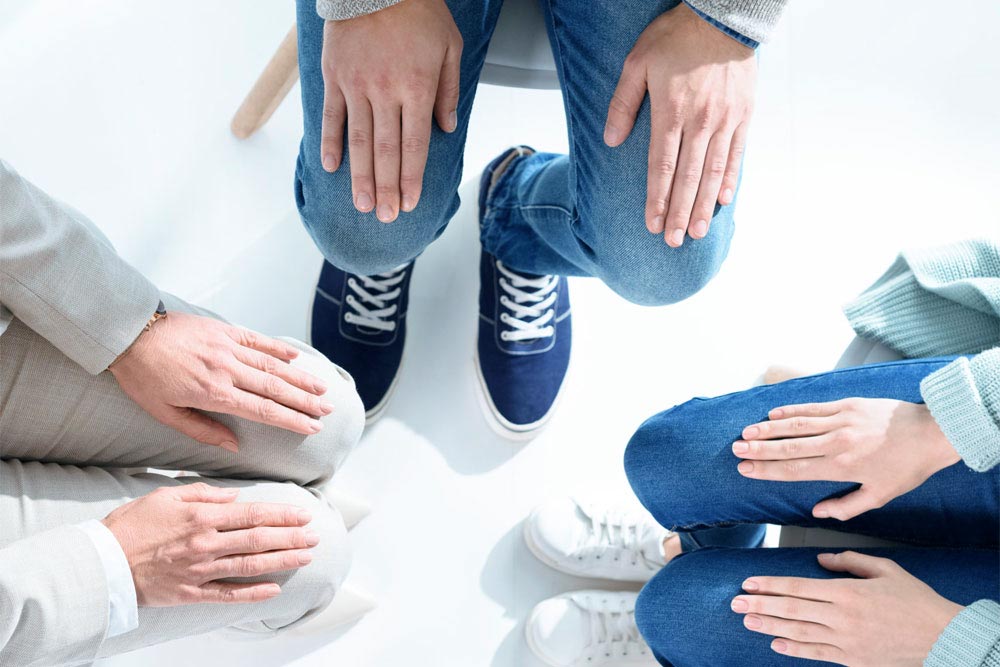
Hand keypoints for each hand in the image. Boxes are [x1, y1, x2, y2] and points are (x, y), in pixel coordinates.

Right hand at [102, 483, 318, 605]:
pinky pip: (229, 594)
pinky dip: (254, 593)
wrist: (101, 562)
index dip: (282, 514)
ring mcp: (201, 571)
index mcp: (202, 517)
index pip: (253, 514)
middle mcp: (207, 544)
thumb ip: (203, 494)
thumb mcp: (166, 495)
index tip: (304, 514)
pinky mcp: (191, 593)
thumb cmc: (131, 525)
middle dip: (292, 537)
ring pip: (251, 565)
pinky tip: (275, 589)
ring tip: (306, 556)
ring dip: (283, 560)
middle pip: (259, 539)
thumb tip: (234, 496)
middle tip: (315, 535)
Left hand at [110, 311, 333, 450]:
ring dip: (300, 378)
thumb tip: (234, 446)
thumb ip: (202, 430)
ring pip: (272, 365)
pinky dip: (278, 349)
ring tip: (321, 388)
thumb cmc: (142, 377)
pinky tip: (295, 359)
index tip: (312, 427)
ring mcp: (227, 347)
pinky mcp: (223, 330)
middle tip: (327, 411)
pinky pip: (257, 340)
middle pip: (275, 388)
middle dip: (305, 401)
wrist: (128, 334)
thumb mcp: (164, 413)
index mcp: (213, 394)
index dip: (291, 420)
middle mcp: (227, 370)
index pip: (263, 410)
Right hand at [320, 0, 461, 221]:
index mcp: (417, 88)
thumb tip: (446, 128)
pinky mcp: (334, 76)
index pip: (414, 145)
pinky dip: (330, 143)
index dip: (412, 178)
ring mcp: (356, 85)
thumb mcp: (450, 46)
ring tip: (363, 205)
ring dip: (360, 177)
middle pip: (385, 151)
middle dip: (387, 189)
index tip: (411, 203)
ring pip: (358, 141)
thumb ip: (448, 90)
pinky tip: (331, 169)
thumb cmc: (420, 12)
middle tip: (387, 218)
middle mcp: (386, 91)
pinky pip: (331, 116)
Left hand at [605, 2, 754, 246]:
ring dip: (704, 205)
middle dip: (680, 213)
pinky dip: (729, 179)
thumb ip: (622, 103)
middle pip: (687, 178)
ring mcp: (725, 120)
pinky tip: (723, 201)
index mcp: (671, 111)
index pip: (661, 166)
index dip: (657, 199)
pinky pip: (736, 154)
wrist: (723, 15)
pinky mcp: (743, 115)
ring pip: (713, 172)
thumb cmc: (675, 36)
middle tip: (674, 242)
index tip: (652, 224)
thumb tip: (610, 140)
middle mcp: (700, 122)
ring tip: (698, 232)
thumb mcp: (636, 62)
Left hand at [731, 551, 962, 665]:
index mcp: (847, 592)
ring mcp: (846, 641)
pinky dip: (795, 649)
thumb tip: (821, 558)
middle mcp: (842, 617)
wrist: (943, 637)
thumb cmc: (916, 601)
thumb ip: (850, 561)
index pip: (798, 587)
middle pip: (792, 610)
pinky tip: (776, 644)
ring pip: (799, 632)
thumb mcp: (885, 569)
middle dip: (760, 605)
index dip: (771, 585)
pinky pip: (817, 654)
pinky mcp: (853, 659)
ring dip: (769, 627)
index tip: (749, 583)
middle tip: (735, 603)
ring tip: (747, 621)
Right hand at [733, 398, 960, 520]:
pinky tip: (773, 413)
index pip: (794, 470)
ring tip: (746, 432)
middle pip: (788, 446)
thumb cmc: (908, 468)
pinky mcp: (846, 404)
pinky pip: (812, 407)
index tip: (745, 469)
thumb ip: (846, 507)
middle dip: (758, 448)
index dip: (766, 470)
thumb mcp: (880, 496)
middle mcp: (835, 443)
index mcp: (841, 467)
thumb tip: (817, 512)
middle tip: (735, 450)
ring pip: (795, 424)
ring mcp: (840, 420)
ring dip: (768, 428)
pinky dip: (790, 410)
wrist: (932, 432)